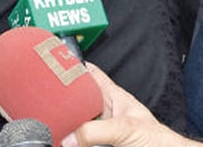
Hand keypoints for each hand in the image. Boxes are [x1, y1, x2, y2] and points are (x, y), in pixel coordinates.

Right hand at [62, 64, 201, 146]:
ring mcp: (101, 131)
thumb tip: (71, 136)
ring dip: (65, 127)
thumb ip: (98, 130)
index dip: (76, 67)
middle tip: (45, 103)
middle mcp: (105, 113)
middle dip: (63, 102)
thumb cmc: (157, 140)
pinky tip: (61, 143)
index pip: (92, 75)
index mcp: (114, 98)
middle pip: (78, 103)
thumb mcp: (125, 128)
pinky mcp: (98, 146)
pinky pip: (79, 143)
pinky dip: (69, 143)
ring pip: (77, 125)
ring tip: (50, 127)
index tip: (56, 63)